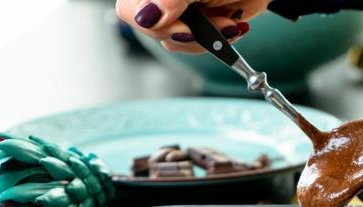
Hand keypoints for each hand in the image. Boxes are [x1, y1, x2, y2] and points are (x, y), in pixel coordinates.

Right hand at [116, 0, 269, 52]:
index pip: (130, 10)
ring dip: (209, 39)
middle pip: (154, 31)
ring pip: (175, 43)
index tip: (185, 28)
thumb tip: (147, 16)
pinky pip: (196, 46)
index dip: (155, 25)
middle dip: (189, 34)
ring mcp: (179, 12)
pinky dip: (218, 42)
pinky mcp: (199, 26)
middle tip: (217, 24)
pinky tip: (232, 25)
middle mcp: (164, 0)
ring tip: (229, 21)